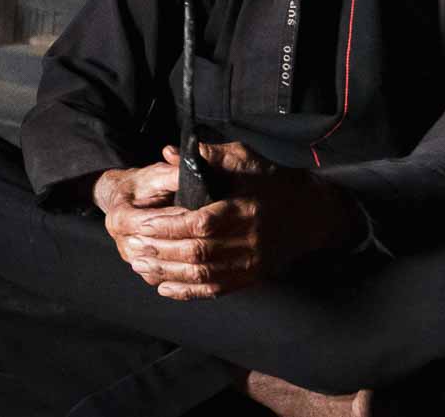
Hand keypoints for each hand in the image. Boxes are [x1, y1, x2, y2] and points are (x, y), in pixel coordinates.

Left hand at [107, 142, 359, 299]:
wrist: (311, 213)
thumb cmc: (272, 182)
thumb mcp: (244, 160)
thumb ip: (207, 156)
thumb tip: (168, 152)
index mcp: (244, 210)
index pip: (201, 223)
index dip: (168, 226)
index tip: (142, 223)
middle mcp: (248, 241)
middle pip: (198, 253)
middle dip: (161, 251)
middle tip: (133, 247)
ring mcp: (250, 264)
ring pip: (203, 276)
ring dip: (168, 273)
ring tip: (140, 265)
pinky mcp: (251, 278)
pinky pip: (215, 290)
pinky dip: (187, 292)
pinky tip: (164, 286)